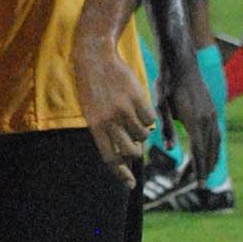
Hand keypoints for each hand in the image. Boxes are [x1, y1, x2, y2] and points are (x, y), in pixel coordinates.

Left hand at [74, 42, 155, 187]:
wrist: (96, 57)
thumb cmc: (92, 86)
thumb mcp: (92, 112)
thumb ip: (105, 134)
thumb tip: (122, 157)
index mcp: (95, 127)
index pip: (110, 159)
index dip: (121, 174)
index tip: (130, 184)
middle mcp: (110, 121)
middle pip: (130, 152)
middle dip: (135, 152)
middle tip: (135, 145)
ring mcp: (124, 110)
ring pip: (143, 135)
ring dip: (142, 132)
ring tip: (134, 119)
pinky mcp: (137, 98)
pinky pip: (150, 118)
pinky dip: (148, 117)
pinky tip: (139, 106)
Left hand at [154, 53, 220, 186]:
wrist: (182, 61)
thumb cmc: (167, 82)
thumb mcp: (161, 104)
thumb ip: (166, 126)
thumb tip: (171, 148)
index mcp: (194, 119)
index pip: (198, 150)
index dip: (199, 169)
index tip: (199, 185)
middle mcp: (207, 117)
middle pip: (209, 149)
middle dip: (206, 168)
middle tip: (202, 186)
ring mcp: (212, 113)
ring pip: (216, 141)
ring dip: (212, 158)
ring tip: (208, 173)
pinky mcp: (212, 108)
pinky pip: (217, 133)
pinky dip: (215, 146)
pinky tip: (212, 152)